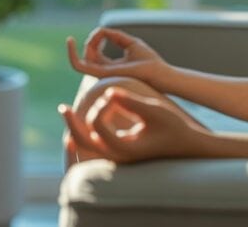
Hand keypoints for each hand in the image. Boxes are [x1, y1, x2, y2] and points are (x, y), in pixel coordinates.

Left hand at [58, 87, 203, 162]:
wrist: (184, 144)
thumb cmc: (173, 126)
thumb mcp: (155, 111)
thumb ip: (132, 102)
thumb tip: (108, 91)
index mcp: (125, 148)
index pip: (99, 126)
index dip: (102, 105)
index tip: (113, 93)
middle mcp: (117, 156)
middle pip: (84, 143)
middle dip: (72, 124)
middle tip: (63, 107)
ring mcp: (117, 157)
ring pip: (86, 146)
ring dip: (75, 128)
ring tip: (66, 111)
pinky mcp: (118, 152)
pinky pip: (93, 144)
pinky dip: (84, 132)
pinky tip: (81, 120)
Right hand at [67, 28, 167, 84]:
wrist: (161, 75)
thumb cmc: (150, 61)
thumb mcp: (131, 43)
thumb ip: (116, 37)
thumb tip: (101, 31)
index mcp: (111, 66)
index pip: (94, 53)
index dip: (95, 38)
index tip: (104, 32)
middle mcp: (104, 72)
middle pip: (87, 55)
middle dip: (90, 41)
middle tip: (100, 34)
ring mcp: (102, 74)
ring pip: (79, 62)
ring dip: (76, 47)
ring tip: (88, 36)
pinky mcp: (103, 74)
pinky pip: (80, 66)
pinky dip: (72, 54)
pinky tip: (70, 42)